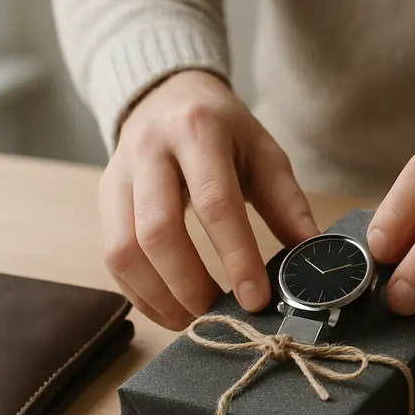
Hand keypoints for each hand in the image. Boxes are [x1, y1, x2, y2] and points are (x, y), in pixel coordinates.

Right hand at [98, 69, 317, 329]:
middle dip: (188, 284)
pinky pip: (109, 257)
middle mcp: (149, 149)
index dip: (236, 257)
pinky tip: (169, 309)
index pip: (215, 203)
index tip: (255, 299)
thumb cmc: (224, 131)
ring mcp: (118, 173)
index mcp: (198, 131)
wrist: (167, 95)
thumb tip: (311, 259)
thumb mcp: (264, 152)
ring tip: (192, 319)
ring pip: (122, 250)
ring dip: (157, 297)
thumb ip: (288, 204)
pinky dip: (138, 293)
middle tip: (217, 314)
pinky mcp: (104, 197)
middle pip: (157, 231)